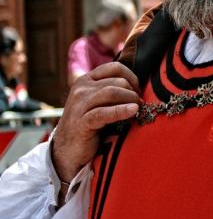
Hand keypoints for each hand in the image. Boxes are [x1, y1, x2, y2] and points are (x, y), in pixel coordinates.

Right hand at [51, 62, 141, 182]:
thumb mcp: (98, 102)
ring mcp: (79, 105)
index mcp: (86, 80)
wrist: (67, 150)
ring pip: (111, 92)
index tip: (138, 90)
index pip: (115, 67)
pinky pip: (104, 112)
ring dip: (130, 99)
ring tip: (138, 108)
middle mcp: (81, 89)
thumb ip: (112, 90)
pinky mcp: (82, 122)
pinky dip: (121, 110)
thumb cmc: (90, 124)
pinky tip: (133, 111)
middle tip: (140, 103)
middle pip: (117, 81)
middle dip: (133, 91)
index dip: (132, 77)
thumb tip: (140, 87)